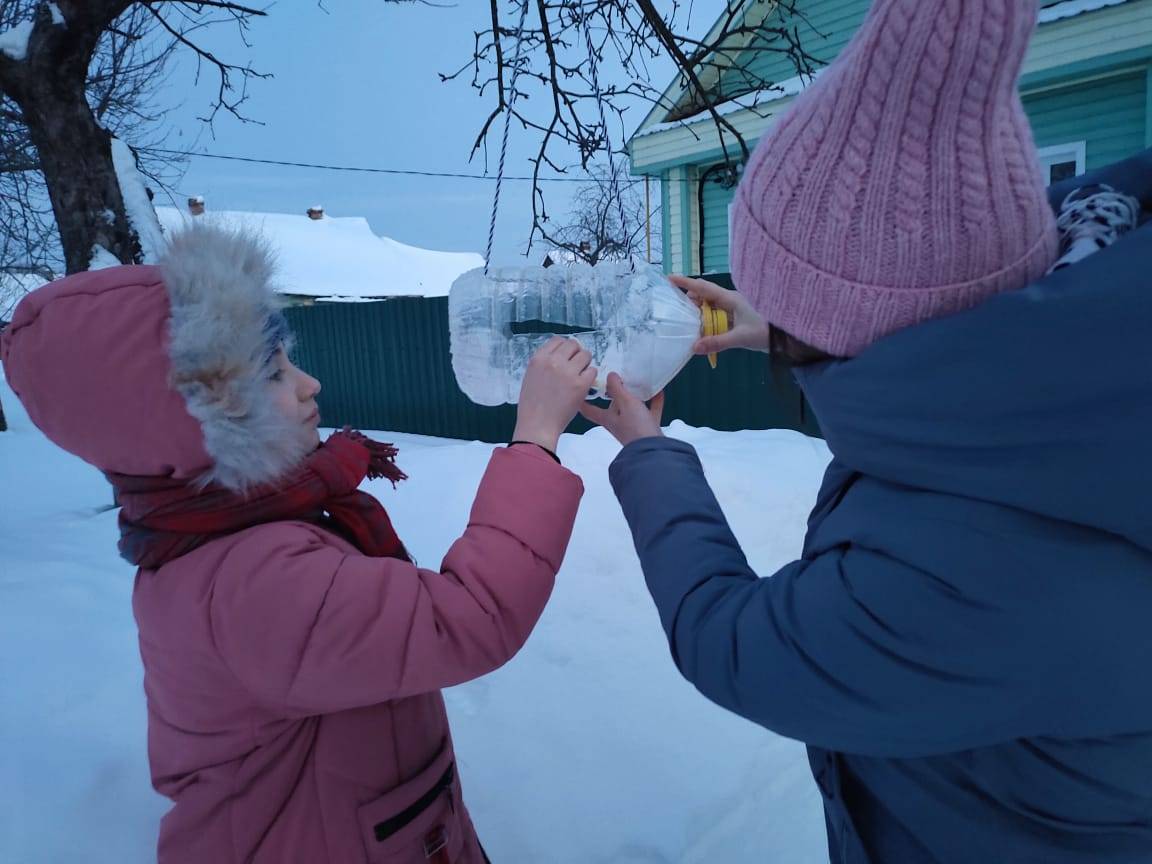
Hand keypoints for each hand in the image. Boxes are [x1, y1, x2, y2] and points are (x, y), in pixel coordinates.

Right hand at [513, 337, 597, 451]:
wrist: (538, 425)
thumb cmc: (532, 405)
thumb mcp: (531, 376)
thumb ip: (544, 364)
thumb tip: (560, 355)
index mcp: (539, 358)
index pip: (558, 340)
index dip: (564, 348)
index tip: (566, 356)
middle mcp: (553, 361)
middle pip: (573, 344)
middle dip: (576, 353)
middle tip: (575, 366)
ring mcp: (568, 372)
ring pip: (586, 355)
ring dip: (585, 363)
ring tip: (580, 375)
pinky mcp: (580, 384)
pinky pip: (592, 371)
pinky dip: (590, 376)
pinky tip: (583, 385)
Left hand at [579, 373, 664, 446]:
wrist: (654, 450)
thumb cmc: (636, 426)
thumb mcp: (625, 403)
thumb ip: (617, 388)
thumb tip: (610, 375)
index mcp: (607, 419)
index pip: (588, 409)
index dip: (582, 400)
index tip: (580, 388)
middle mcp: (618, 423)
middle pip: (612, 407)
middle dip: (613, 394)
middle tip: (615, 378)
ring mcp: (634, 427)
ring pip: (632, 409)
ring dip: (634, 397)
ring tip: (637, 381)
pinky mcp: (648, 429)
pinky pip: (650, 412)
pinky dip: (654, 402)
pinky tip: (658, 391)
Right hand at [669, 274, 769, 354]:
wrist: (788, 337)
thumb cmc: (766, 331)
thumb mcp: (741, 338)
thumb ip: (717, 342)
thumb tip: (693, 347)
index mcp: (730, 299)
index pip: (703, 287)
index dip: (685, 282)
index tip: (668, 278)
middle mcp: (730, 301)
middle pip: (704, 296)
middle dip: (689, 301)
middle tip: (676, 312)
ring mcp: (733, 309)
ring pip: (709, 308)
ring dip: (698, 315)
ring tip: (686, 325)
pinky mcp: (736, 319)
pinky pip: (716, 317)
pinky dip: (706, 323)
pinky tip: (701, 333)